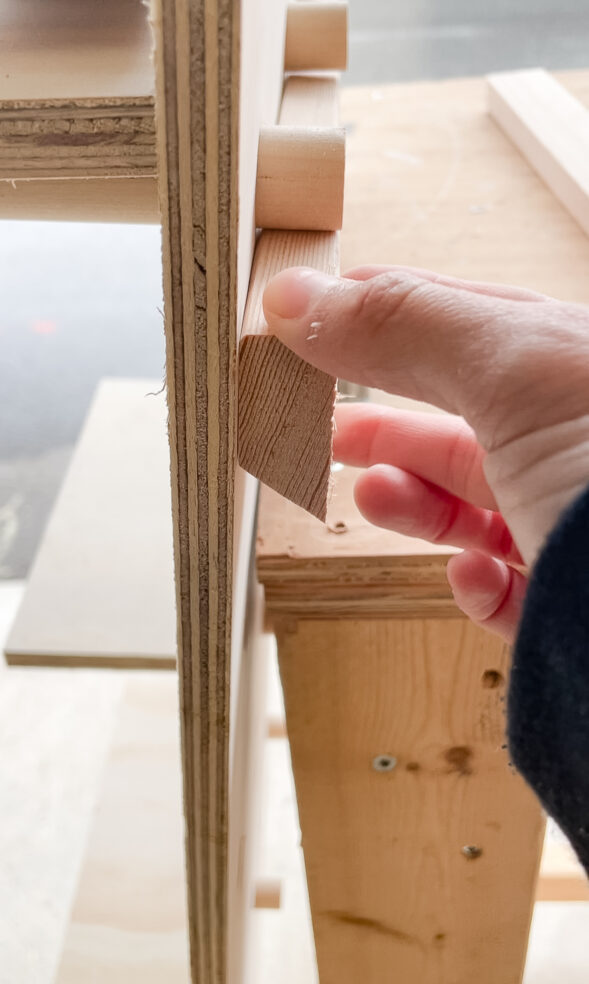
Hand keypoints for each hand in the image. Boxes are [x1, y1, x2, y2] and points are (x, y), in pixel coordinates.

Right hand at [263, 265, 588, 641]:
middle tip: (319, 424)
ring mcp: (574, 519)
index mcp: (570, 360)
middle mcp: (575, 435)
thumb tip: (296, 294)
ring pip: (474, 506)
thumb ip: (402, 327)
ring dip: (413, 501)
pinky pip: (509, 590)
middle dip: (383, 420)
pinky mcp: (575, 602)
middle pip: (458, 419)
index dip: (374, 318)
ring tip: (373, 494)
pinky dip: (476, 585)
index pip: (457, 321)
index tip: (301, 327)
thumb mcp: (511, 370)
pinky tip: (471, 575)